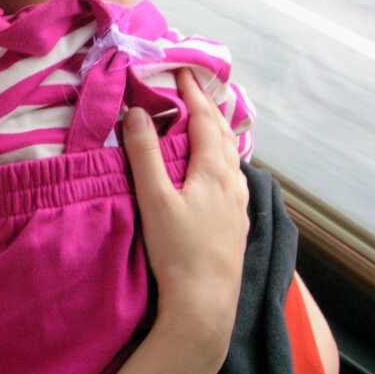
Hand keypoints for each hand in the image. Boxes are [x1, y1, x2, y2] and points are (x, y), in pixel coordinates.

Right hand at [123, 69, 248, 351]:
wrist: (206, 303)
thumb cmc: (178, 250)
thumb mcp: (154, 198)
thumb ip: (145, 154)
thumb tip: (136, 112)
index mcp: (213, 170)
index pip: (204, 119)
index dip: (193, 92)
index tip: (182, 69)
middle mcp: (232, 181)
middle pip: (223, 133)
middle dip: (208, 106)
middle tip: (194, 86)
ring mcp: (238, 203)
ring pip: (231, 155)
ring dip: (217, 131)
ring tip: (206, 120)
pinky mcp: (237, 222)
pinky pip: (233, 175)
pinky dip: (223, 157)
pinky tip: (218, 169)